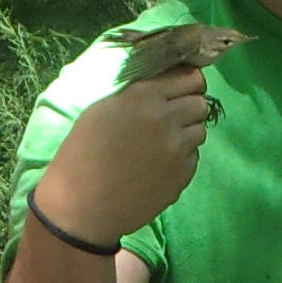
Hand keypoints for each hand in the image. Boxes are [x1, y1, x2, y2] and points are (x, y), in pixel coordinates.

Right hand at [32, 67, 213, 248]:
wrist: (82, 205)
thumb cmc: (81, 155)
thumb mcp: (101, 111)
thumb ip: (136, 95)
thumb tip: (162, 88)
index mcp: (143, 96)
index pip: (190, 77)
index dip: (188, 84)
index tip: (181, 91)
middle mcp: (166, 118)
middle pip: (200, 102)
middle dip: (188, 108)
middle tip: (170, 119)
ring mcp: (178, 148)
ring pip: (200, 130)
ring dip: (186, 133)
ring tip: (161, 145)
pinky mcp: (183, 174)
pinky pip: (193, 156)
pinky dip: (182, 158)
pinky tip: (159, 166)